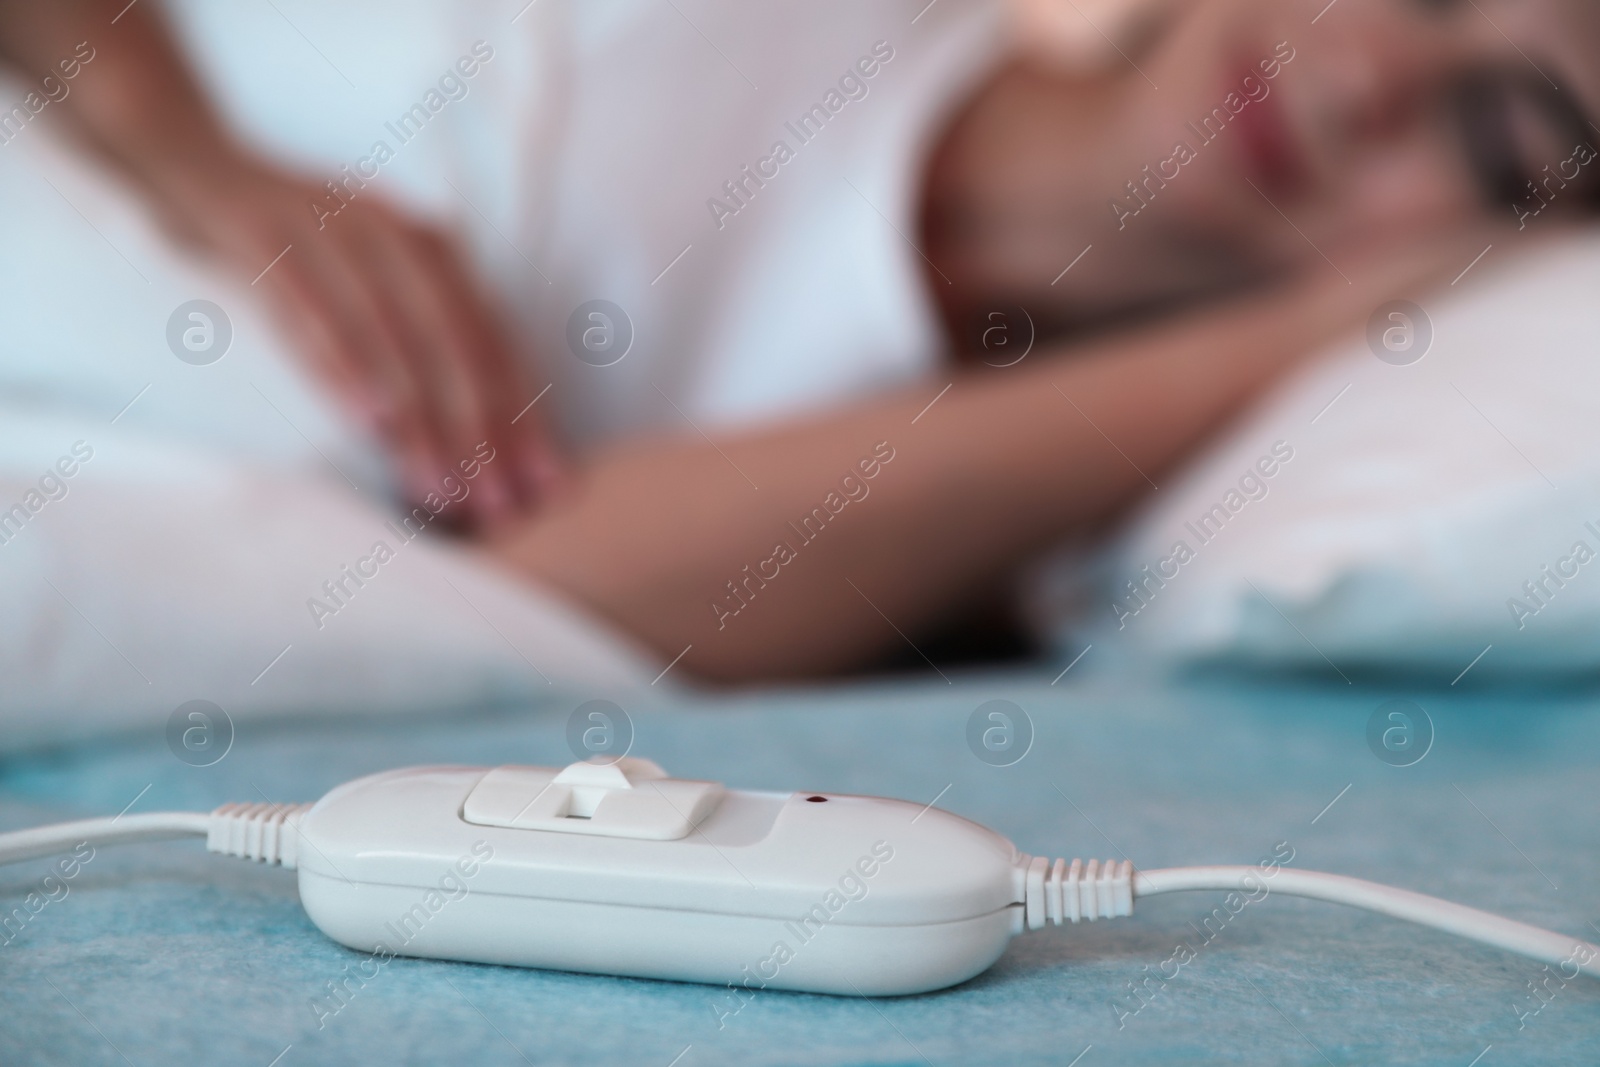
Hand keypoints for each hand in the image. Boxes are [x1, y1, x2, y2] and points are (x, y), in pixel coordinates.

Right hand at [155, 155, 560, 529]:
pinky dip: (345, 368)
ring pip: (393, 338)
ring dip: (420, 421)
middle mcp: (398, 235)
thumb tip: (476, 455)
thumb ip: (423, 353)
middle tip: (500, 505)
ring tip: (439, 489)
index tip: (547, 489)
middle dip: (483, 433)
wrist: (197, 169)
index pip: (496, 345)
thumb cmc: (300, 260)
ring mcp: (333, 229)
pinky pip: (313, 311)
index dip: (525, 419)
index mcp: (437, 252)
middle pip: (456, 345)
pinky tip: (369, 423)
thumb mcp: (373, 293)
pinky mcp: (267, 235)